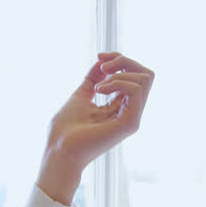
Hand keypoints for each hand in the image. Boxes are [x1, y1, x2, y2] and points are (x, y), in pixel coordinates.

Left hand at [37, 52, 154, 204]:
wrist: (59, 149)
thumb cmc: (66, 129)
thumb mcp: (81, 94)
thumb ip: (93, 79)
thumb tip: (102, 62)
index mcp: (121, 107)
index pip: (136, 76)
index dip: (120, 59)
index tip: (99, 58)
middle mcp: (130, 112)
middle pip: (146, 75)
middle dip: (124, 61)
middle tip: (102, 67)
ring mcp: (132, 118)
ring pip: (145, 79)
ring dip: (119, 72)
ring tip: (98, 85)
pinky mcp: (130, 123)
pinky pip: (135, 90)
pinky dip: (117, 83)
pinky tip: (99, 91)